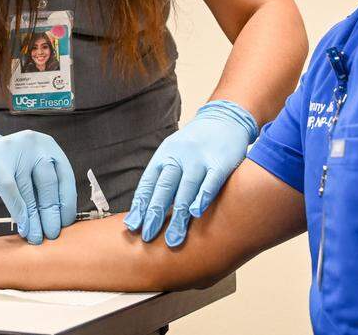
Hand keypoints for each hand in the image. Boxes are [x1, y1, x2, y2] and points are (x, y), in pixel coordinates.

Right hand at [0, 130, 77, 244]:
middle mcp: (34, 144)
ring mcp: (14, 150)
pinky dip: (18, 212)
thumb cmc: (10, 169)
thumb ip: (44, 189)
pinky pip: (10, 191)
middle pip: (48, 184)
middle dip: (51, 213)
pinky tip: (23, 227)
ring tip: (36, 237)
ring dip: (34, 219)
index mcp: (48, 146)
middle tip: (52, 234)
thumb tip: (59, 221)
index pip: (65, 176)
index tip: (66, 223)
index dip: (67, 202)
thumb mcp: (32, 172)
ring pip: (28, 191)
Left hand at [124, 100, 257, 246]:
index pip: (148, 183)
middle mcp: (179, 156)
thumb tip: (146, 209)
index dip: (140, 206)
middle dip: (155, 214)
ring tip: (173, 238)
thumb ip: (163, 177)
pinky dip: (202, 196)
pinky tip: (196, 213)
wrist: (224, 119)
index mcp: (164, 155)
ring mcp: (200, 158)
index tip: (133, 226)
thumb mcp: (173, 153)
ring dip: (179, 215)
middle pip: (164, 188)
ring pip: (186, 189)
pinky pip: (210, 181)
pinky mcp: (220, 161)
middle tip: (148, 237)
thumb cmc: (195, 143)